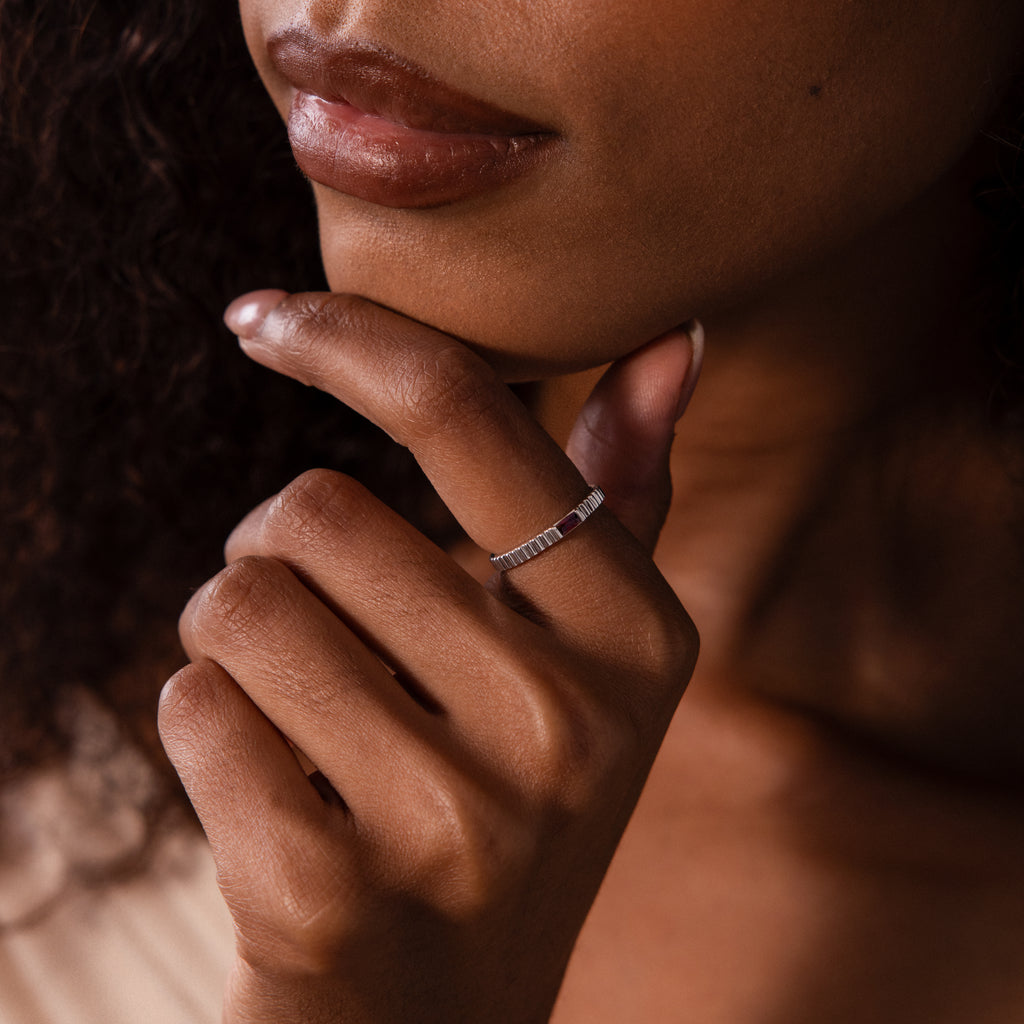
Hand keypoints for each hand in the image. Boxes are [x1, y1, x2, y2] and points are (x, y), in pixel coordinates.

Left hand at [159, 290, 701, 1022]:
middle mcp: (565, 721)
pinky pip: (195, 706)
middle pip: (311, 510)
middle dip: (280, 555)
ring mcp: (453, 818)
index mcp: (634, 634)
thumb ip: (627, 492)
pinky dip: (207, 727)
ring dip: (237, 640)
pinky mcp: (329, 896)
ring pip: (239, 604)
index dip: (349, 338)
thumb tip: (679, 336)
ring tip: (307, 710)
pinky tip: (277, 793)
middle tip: (326, 626)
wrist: (439, 1019)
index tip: (261, 317)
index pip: (466, 415)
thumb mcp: (593, 653)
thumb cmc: (507, 790)